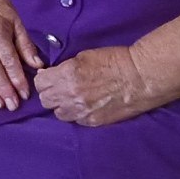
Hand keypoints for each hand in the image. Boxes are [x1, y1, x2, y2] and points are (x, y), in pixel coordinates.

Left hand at [36, 46, 151, 125]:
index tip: (49, 77)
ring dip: (62, 105)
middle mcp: (70, 95)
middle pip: (45, 100)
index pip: (40, 83)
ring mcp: (81, 111)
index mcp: (67, 75)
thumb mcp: (84, 56)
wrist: (139, 78)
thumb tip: (49, 74)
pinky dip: (77, 114)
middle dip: (50, 93)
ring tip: (73, 98)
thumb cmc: (114, 61)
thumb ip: (64, 68)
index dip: (43, 80)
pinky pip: (75, 121)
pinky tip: (85, 105)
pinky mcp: (93, 122)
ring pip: (58, 114)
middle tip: (59, 87)